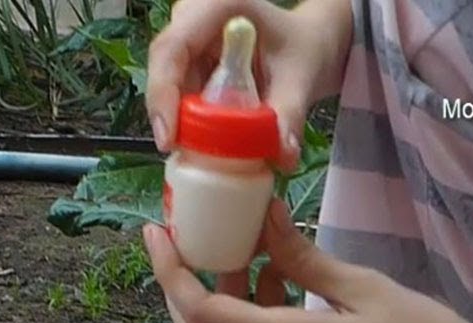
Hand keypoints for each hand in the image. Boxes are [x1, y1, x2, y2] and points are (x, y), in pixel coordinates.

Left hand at [142, 199, 472, 322]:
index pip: (204, 313)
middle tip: (182, 237)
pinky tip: (282, 269)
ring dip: (219, 292)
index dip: (171, 274)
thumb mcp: (367, 288)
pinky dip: (252, 305)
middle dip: (179, 285)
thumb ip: (305, 258)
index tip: (156, 232)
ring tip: (243, 242)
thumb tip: (262, 218)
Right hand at [146, 0, 352, 299]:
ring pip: (167, 86)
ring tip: (199, 152)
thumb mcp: (301, 77)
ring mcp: (188, 41)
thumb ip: (289, 114)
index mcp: (218, 6)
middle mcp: (193, 19)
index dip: (163, 94)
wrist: (309, 46)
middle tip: (180, 153)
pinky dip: (189, 122)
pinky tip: (205, 142)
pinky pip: (179, 96)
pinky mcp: (188, 63)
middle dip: (169, 114)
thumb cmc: (305, 48)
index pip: (173, 49)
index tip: (169, 139)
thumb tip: (282, 158)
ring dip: (181, 121)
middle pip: (163, 69)